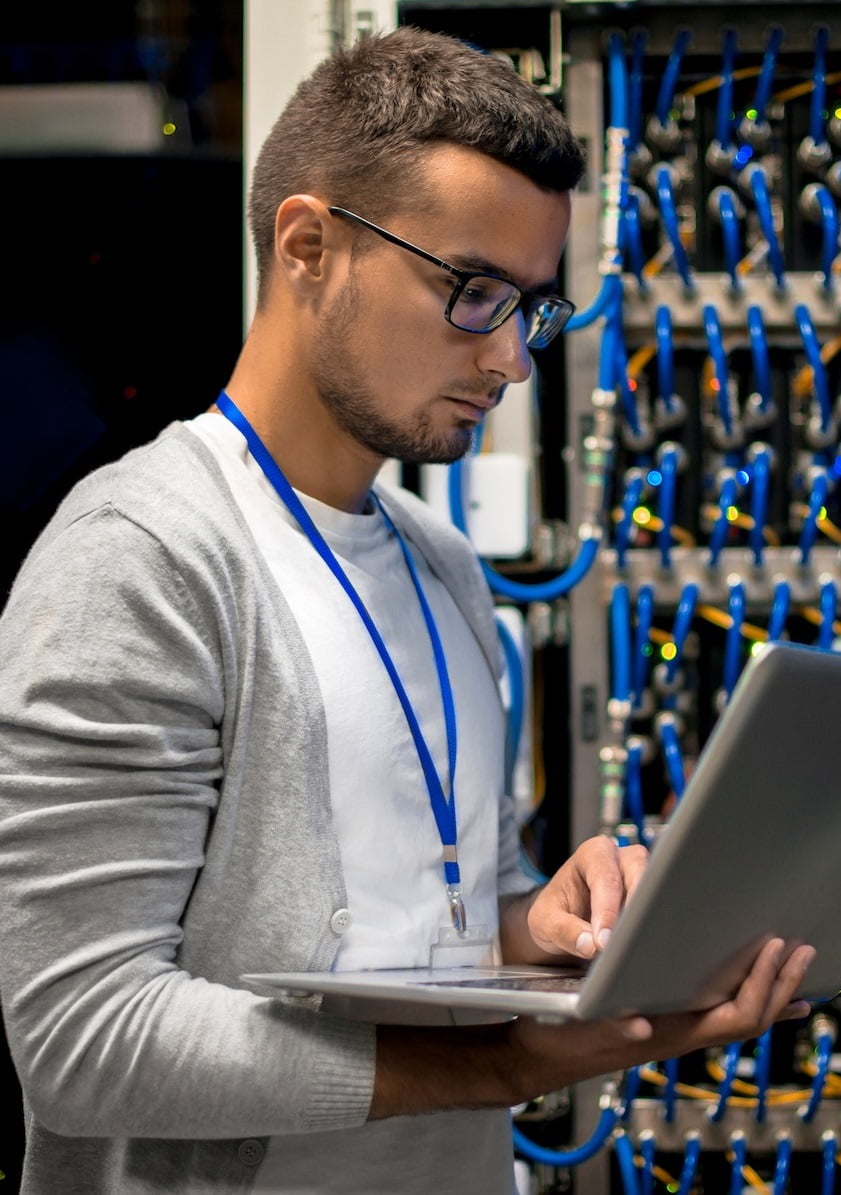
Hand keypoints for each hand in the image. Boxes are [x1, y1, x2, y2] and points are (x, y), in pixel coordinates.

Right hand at [503, 937, 815, 1104]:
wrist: (538, 1054)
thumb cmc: (556, 1034)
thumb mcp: (576, 1024)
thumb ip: (608, 1026)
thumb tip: (638, 1026)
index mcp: (667, 1034)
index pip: (735, 1018)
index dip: (761, 987)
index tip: (774, 951)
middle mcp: (680, 1035)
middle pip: (751, 1019)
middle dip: (780, 986)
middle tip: (801, 950)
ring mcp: (677, 1031)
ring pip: (741, 1017)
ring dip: (771, 990)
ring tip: (791, 961)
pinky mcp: (668, 1023)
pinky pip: (722, 1012)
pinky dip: (748, 995)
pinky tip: (753, 981)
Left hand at [525, 834, 647, 959]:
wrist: (565, 918)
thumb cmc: (556, 910)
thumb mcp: (544, 920)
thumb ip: (563, 930)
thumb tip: (590, 944)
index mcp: (594, 853)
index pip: (606, 879)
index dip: (606, 911)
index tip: (603, 942)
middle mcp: (622, 859)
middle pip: (641, 877)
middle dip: (633, 912)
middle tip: (623, 944)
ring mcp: (641, 877)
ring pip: (656, 896)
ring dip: (645, 922)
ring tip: (631, 948)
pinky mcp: (651, 899)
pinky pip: (659, 912)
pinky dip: (651, 930)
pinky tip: (641, 947)